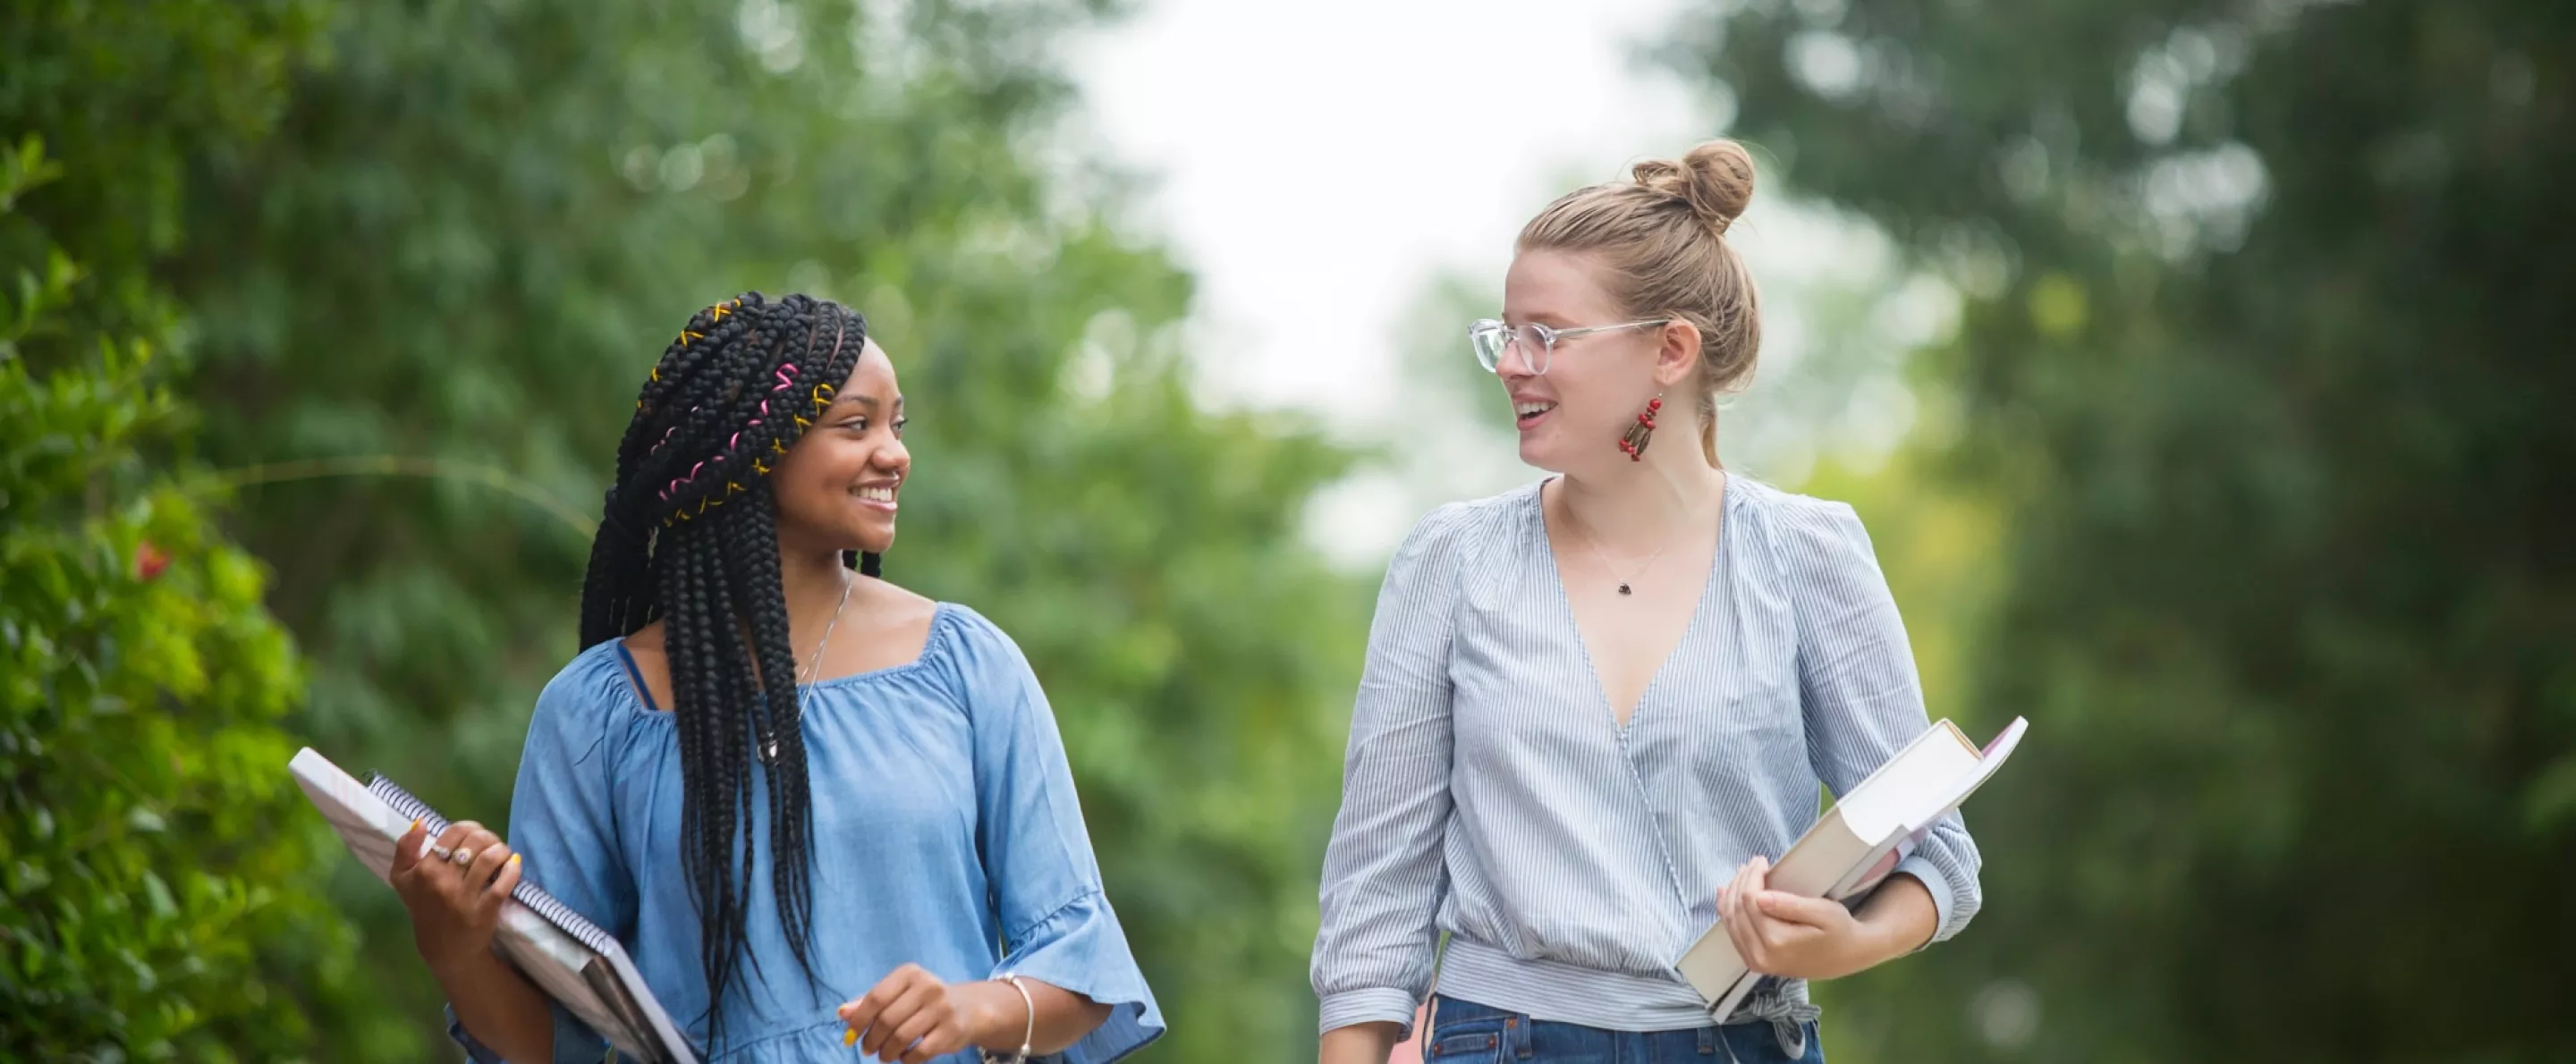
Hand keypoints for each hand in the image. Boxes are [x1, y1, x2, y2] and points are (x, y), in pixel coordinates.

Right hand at [390, 819, 521, 978]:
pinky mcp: (484, 911)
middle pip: (475, 841)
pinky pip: (503, 883)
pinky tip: (514, 864)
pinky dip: (512, 869)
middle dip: (489, 838)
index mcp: (423, 870)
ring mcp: (463, 897)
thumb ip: (404, 848)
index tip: (475, 837)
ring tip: (503, 854)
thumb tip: (421, 822)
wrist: (444, 949)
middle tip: (492, 845)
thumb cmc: (425, 907)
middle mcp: (442, 882)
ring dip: (502, 850)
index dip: (471, 828)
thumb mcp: (402, 879)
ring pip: (490, 858)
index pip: (456, 832)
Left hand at [838, 964, 1008, 1063]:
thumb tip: (842, 1013)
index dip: (860, 1019)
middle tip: (867, 1049)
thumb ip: (870, 1002)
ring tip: (883, 1056)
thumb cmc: (924, 1000)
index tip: (852, 1033)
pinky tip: (903, 1057)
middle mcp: (928, 987)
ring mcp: (942, 1009)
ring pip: (902, 1037)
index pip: (876, 997)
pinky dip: (906, 1059)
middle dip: (872, 1039)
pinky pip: (919, 1052)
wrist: (969, 1008)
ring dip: (886, 1052)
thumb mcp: (899, 993)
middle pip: (887, 1019)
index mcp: (910, 973)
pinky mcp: (951, 1031)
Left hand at [1716, 856, 1884, 980]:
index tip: (1762, 860)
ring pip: (1731, 920)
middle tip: (1753, 863)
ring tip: (1742, 873)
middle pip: (1737, 910)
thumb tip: (1759, 897)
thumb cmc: (1839, 931)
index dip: (1752, 876)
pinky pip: (1733, 933)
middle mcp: (1760, 956)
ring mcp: (1755, 962)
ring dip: (1732, 893)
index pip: (1751, 901)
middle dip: (1741, 882)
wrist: (1846, 957)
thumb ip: (1791, 906)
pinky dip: (1727, 911)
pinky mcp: (1754, 962)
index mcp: (1776, 942)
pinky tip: (1724, 894)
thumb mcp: (1823, 913)